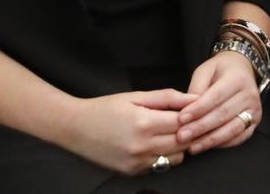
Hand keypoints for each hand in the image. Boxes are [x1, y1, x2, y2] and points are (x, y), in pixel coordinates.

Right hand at [59, 89, 191, 175]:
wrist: (75, 128)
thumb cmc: (105, 108)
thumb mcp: (136, 97)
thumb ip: (167, 97)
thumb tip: (193, 98)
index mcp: (144, 124)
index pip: (183, 122)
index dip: (191, 115)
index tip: (192, 110)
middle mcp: (142, 147)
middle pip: (182, 142)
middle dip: (188, 131)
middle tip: (184, 121)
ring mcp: (137, 163)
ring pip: (176, 158)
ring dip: (178, 145)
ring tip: (168, 132)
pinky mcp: (132, 172)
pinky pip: (160, 166)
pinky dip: (164, 156)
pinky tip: (155, 144)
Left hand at [175, 50, 264, 154]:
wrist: (242, 70)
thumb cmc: (220, 71)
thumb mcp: (205, 70)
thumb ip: (196, 88)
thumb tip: (187, 110)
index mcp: (237, 78)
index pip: (216, 97)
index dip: (198, 109)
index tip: (180, 119)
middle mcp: (250, 94)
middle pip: (223, 114)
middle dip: (200, 127)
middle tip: (181, 136)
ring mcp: (254, 110)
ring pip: (232, 129)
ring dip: (210, 140)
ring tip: (192, 147)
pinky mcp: (254, 122)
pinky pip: (239, 137)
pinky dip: (222, 144)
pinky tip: (206, 146)